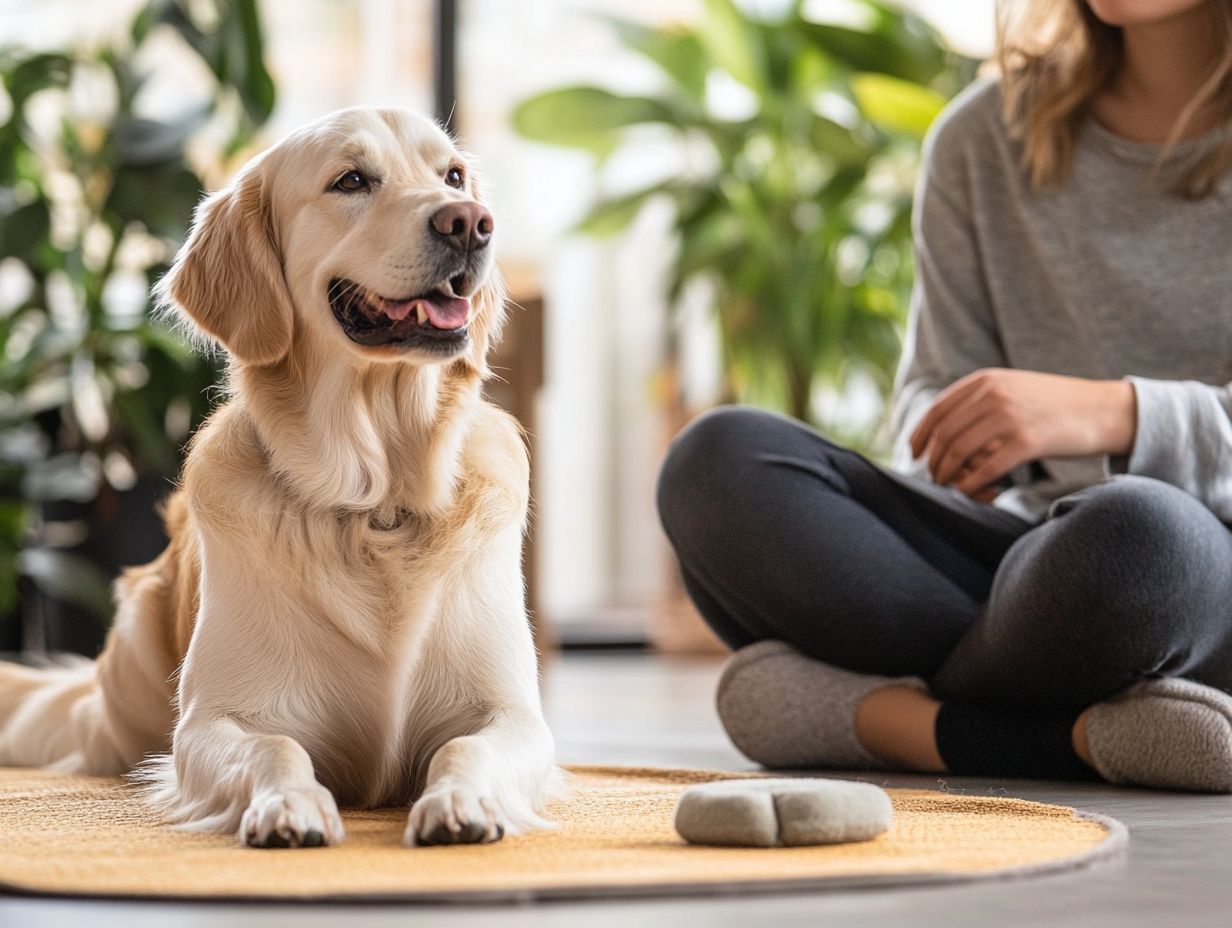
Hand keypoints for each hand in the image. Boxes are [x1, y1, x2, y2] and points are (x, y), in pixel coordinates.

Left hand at [910, 369, 1136, 498]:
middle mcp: (993, 395)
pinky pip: (985, 468)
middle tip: (934, 477)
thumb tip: (943, 430)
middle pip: (945, 434)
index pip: (938, 410)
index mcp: (986, 380)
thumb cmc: (1055, 405)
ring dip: (948, 474)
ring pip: (959, 452)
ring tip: (949, 485)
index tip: (915, 453)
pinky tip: (970, 491)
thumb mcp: (1013, 388)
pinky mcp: (1026, 442)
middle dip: (934, 460)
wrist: (1102, 409)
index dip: (920, 435)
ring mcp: (1009, 417)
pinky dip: (971, 484)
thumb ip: (980, 401)